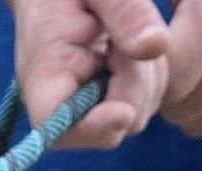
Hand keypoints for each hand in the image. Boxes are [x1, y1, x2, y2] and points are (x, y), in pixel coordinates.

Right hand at [11, 0, 171, 149]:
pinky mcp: (107, 103)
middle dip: (134, 84)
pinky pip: (145, 103)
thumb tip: (156, 45)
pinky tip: (132, 47)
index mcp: (44, 75)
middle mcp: (62, 103)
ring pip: (136, 117)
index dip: (93, 128)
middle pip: (112, 128)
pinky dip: (151, 75)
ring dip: (147, 75)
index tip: (124, 111)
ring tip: (126, 35)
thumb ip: (126, 11)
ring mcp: (86, 108)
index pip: (58, 126)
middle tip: (124, 37)